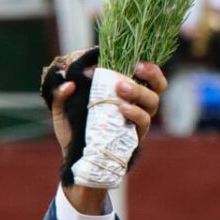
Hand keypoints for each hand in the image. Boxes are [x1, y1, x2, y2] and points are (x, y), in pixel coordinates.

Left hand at [53, 61, 165, 213]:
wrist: (74, 160)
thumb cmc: (73, 133)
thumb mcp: (63, 113)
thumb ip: (61, 97)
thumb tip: (68, 83)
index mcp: (124, 95)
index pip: (145, 76)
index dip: (148, 66)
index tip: (137, 58)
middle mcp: (136, 106)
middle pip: (158, 86)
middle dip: (151, 74)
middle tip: (134, 68)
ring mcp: (137, 121)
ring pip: (152, 102)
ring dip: (138, 92)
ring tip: (120, 88)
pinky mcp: (135, 136)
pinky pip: (143, 122)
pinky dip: (134, 112)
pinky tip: (121, 108)